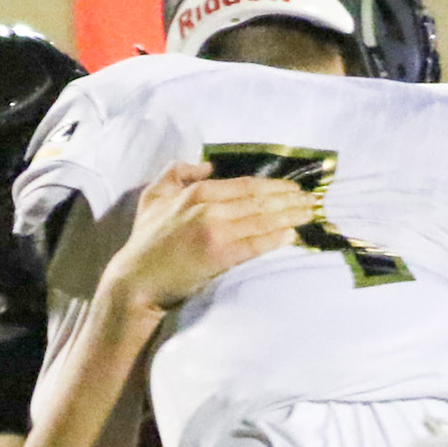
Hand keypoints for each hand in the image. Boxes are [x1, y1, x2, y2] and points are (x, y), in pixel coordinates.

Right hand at [101, 161, 312, 315]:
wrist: (135, 281)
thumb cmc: (145, 242)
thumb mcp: (153, 196)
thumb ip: (177, 173)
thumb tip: (207, 165)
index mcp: (197, 192)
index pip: (246, 185)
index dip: (275, 186)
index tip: (295, 189)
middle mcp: (208, 207)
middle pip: (259, 200)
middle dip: (290, 199)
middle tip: (313, 201)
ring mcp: (214, 231)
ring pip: (261, 219)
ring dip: (290, 216)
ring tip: (310, 215)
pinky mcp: (218, 256)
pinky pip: (254, 244)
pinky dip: (275, 238)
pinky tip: (292, 235)